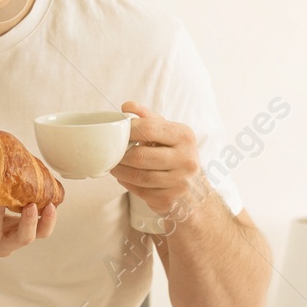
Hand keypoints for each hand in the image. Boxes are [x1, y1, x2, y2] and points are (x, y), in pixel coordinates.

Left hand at [111, 101, 203, 216]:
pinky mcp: (170, 200)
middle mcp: (186, 159)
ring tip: (114, 165)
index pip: (149, 129)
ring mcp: (179, 182)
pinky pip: (141, 192)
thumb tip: (127, 106)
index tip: (119, 132)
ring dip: (121, 171)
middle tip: (112, 153)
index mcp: (184, 136)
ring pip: (139, 176)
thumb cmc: (176, 154)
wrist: (194, 188)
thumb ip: (148, 118)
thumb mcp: (168, 132)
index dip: (128, 130)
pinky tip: (125, 178)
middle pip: (141, 156)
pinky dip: (128, 184)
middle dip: (122, 155)